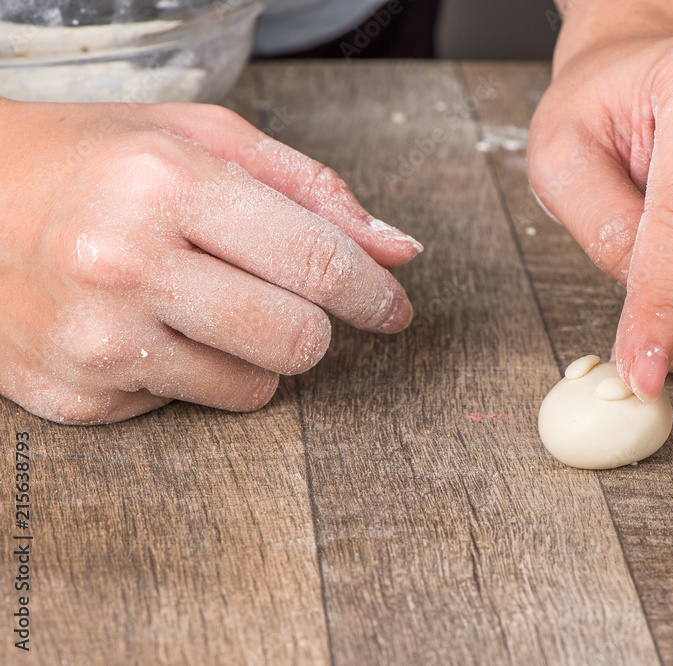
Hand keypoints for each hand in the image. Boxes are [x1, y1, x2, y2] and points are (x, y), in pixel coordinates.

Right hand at [0, 99, 421, 423]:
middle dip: (311, 323)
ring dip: (254, 352)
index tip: (394, 307)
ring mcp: (95, 341)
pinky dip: (192, 371)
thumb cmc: (95, 162)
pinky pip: (192, 405)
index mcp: (165, 183)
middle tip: (279, 295)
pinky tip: (145, 326)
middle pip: (299, 340)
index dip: (374, 293)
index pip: (317, 264)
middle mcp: (124, 265)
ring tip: (198, 301)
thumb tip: (398, 251)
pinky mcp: (78, 398)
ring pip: (257, 387)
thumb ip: (311, 191)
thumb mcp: (201, 139)